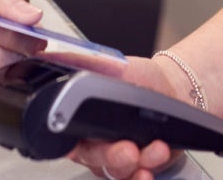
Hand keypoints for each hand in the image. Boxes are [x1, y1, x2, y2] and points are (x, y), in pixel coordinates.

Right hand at [68, 56, 192, 178]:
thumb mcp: (108, 64)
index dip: (71, 142)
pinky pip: (133, 179)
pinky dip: (142, 177)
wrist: (170, 89)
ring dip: (135, 166)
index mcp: (78, 119)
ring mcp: (114, 160)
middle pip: (93, 159)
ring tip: (154, 150)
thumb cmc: (136, 78)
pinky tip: (149, 171)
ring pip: (116, 172)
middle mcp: (93, 144)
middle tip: (128, 149)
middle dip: (111, 156)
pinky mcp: (136, 169)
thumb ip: (80, 62)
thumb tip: (52, 55)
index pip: (64, 137)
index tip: (82, 139)